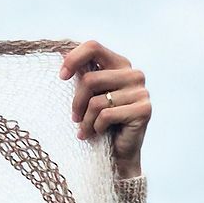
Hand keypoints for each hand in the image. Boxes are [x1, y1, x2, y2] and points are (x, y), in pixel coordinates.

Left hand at [59, 40, 149, 177]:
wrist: (119, 155)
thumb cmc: (101, 124)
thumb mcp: (90, 96)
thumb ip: (83, 75)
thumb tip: (60, 53)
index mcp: (120, 64)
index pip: (93, 47)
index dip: (73, 59)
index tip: (61, 77)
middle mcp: (133, 73)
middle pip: (90, 79)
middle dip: (77, 103)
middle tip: (75, 119)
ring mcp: (141, 91)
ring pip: (97, 101)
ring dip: (86, 121)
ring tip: (86, 131)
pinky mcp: (143, 110)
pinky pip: (106, 115)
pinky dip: (97, 128)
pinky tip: (100, 134)